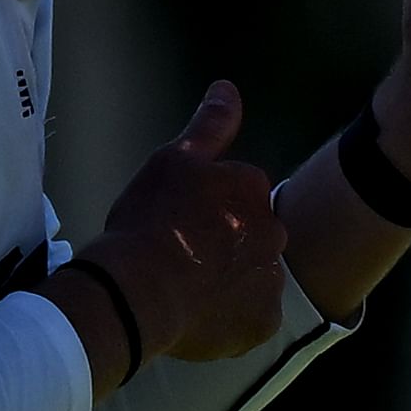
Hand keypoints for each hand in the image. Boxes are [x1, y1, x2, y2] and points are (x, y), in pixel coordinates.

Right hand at [77, 80, 288, 363]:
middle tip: (181, 259)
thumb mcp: (173, 161)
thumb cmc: (150, 220)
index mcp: (253, 189)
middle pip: (251, 238)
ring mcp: (271, 280)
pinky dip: (231, 320)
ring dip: (229, 283)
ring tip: (185, 292)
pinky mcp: (263, 323)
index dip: (206, 212)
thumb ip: (209, 125)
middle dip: (225, 246)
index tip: (177, 224)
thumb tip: (228, 87)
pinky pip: (251, 320)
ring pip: (252, 279)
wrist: (136, 289)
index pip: (239, 198)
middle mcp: (274, 231)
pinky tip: (199, 318)